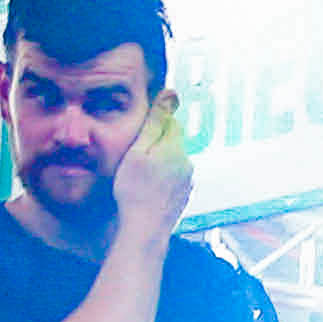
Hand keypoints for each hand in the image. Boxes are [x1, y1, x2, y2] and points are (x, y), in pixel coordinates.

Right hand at [112, 99, 195, 243]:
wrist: (145, 229)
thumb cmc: (135, 190)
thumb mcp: (138, 150)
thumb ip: (155, 122)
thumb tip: (171, 93)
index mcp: (176, 149)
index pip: (172, 123)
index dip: (154, 125)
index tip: (139, 136)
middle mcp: (187, 164)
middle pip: (172, 142)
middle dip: (156, 144)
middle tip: (135, 157)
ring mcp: (187, 182)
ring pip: (173, 161)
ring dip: (159, 162)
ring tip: (139, 176)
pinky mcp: (183, 195)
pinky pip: (173, 178)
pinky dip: (161, 179)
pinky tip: (147, 189)